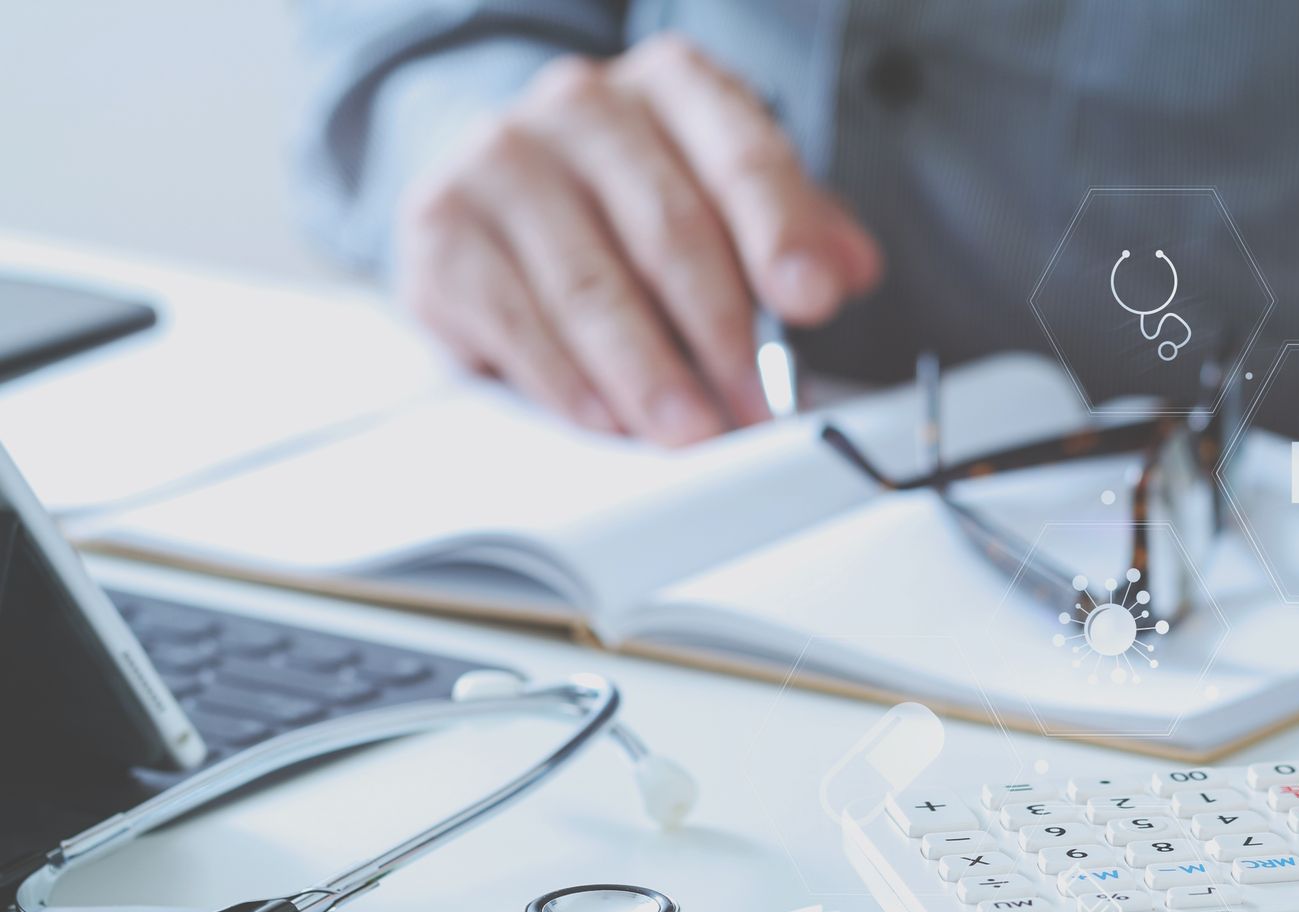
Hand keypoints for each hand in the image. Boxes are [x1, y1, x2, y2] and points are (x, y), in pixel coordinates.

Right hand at [394, 34, 882, 442]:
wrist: (501, 185)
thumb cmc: (633, 201)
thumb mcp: (726, 199)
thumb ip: (795, 230)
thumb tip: (849, 269)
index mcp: (673, 86)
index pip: (740, 156)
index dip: (781, 232)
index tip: (813, 299)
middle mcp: (583, 105)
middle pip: (668, 231)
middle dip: (721, 334)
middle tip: (754, 408)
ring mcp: (503, 159)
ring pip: (590, 286)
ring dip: (648, 374)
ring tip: (690, 432)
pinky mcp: (442, 226)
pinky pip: (515, 318)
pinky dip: (569, 382)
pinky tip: (607, 419)